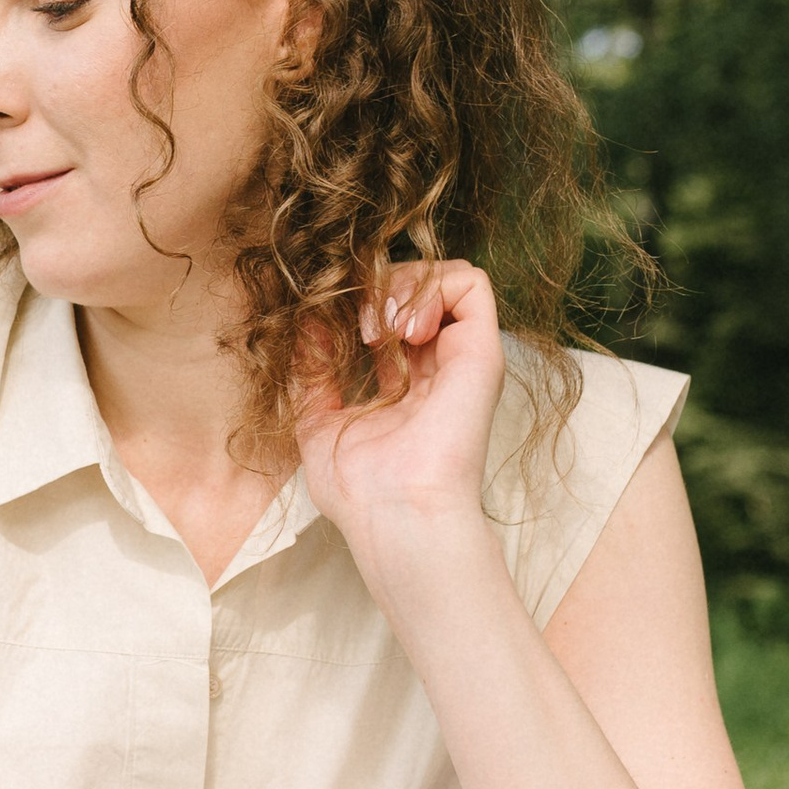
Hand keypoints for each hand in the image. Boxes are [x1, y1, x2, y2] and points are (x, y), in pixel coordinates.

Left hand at [294, 259, 505, 572]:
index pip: (389, 317)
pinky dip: (431, 286)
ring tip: (380, 326)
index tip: (328, 328)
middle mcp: (438, 367)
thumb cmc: (358, 488)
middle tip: (357, 327)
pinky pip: (472, 283)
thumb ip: (312, 373)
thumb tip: (305, 323)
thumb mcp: (317, 421)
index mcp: (405, 384)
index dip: (358, 304)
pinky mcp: (482, 352)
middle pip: (415, 289)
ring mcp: (462, 358)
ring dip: (402, 284)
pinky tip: (403, 327)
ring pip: (444, 276)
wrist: (394, 512)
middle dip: (378, 288)